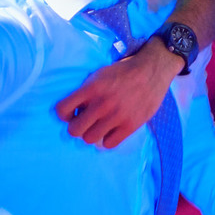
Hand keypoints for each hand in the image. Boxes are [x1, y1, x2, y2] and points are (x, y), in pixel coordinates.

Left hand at [55, 37, 177, 146]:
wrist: (152, 70)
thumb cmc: (123, 71)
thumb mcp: (99, 74)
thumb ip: (86, 91)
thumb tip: (75, 111)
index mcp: (91, 88)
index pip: (62, 110)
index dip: (64, 114)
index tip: (72, 113)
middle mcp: (102, 104)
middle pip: (74, 130)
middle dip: (77, 126)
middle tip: (85, 121)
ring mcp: (116, 116)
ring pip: (90, 139)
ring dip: (92, 133)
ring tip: (99, 126)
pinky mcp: (130, 125)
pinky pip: (109, 144)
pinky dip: (108, 139)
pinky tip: (111, 130)